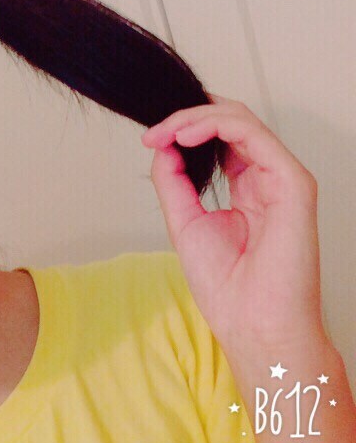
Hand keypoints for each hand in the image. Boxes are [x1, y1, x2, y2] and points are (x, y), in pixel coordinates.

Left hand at [141, 94, 326, 354]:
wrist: (252, 324)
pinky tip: (186, 135)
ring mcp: (282, 178)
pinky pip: (254, 135)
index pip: (219, 139)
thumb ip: (173, 181)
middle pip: (230, 122)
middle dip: (186, 118)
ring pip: (241, 120)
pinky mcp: (292, 182)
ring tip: (166, 131)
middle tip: (154, 132)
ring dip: (196, 117)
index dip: (184, 130)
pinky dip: (216, 125)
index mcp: (246, 188)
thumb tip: (162, 144)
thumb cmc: (226, 285)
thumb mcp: (184, 221)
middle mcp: (266, 178)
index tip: (150, 139)